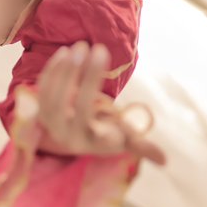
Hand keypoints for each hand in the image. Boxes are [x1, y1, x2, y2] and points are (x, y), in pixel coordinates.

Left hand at [37, 41, 166, 165]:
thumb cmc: (107, 134)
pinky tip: (65, 51)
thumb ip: (142, 147)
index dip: (97, 107)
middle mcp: (65, 134)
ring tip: (82, 45)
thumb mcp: (125, 141)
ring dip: (67, 70)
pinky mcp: (41, 108)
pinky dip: (52, 70)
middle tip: (99, 49)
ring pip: (53, 96)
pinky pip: (42, 88)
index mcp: (88, 141)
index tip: (109, 83)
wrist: (77, 134)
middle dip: (87, 77)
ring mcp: (50, 122)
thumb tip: (165, 161)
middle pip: (73, 105)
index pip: (90, 122)